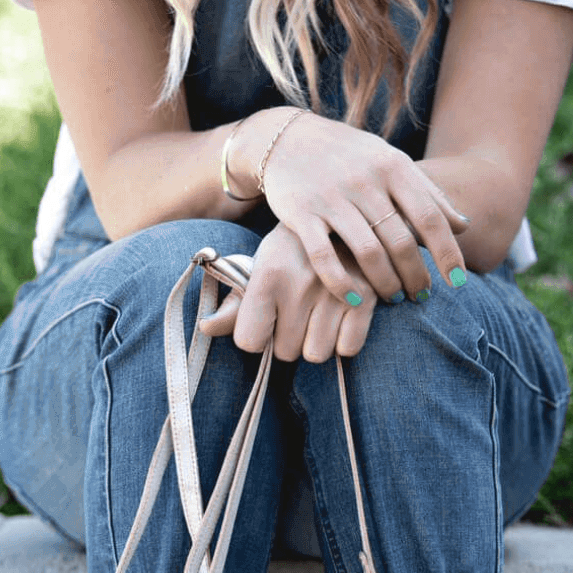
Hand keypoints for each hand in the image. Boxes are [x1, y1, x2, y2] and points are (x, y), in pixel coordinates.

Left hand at [199, 222, 375, 362]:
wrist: (344, 218)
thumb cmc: (292, 254)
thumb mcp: (260, 269)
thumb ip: (234, 305)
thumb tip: (206, 328)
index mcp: (269, 275)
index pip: (249, 340)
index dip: (256, 337)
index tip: (265, 322)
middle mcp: (301, 284)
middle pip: (285, 352)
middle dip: (288, 339)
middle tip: (297, 312)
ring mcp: (336, 292)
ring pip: (316, 354)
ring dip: (316, 343)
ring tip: (319, 315)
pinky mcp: (366, 298)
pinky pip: (348, 349)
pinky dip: (344, 341)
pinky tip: (341, 318)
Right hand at [231, 109, 470, 305]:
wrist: (286, 139)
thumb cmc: (349, 157)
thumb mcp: (390, 162)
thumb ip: (426, 192)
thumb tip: (464, 226)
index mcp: (393, 166)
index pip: (430, 217)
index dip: (448, 254)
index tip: (459, 283)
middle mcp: (364, 180)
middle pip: (401, 240)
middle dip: (416, 275)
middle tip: (421, 296)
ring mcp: (331, 197)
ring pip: (368, 252)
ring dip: (385, 283)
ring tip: (394, 298)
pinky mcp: (300, 213)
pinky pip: (324, 257)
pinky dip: (340, 282)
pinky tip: (355, 299)